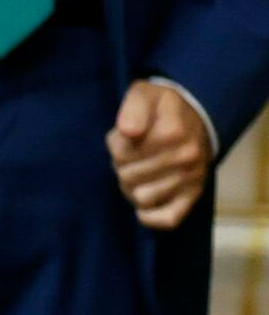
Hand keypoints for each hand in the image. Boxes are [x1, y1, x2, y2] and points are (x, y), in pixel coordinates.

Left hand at [107, 80, 211, 230]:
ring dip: (133, 188)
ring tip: (140, 173)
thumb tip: (128, 132)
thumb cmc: (162, 109)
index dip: (116, 146)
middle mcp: (187, 156)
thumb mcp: (145, 95)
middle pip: (127, 177)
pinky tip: (144, 205)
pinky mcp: (194, 196)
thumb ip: (133, 109)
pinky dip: (151, 216)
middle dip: (122, 167)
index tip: (127, 137)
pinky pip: (168, 220)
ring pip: (142, 198)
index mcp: (173, 131)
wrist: (197, 118)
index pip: (121, 153)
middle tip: (132, 157)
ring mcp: (192, 178)